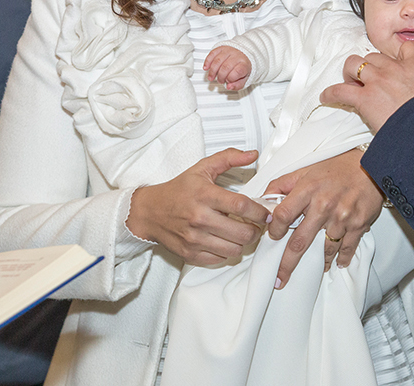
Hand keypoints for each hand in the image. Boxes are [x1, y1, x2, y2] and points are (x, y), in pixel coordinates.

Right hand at [126, 149, 270, 265]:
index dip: (260, 212)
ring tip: (239, 233)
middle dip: (255, 230)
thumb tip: (251, 154)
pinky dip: (226, 252)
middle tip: (255, 226)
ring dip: (242, 243)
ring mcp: (194, 238)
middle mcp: (200, 218)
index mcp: (205, 195)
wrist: (148, 211)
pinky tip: (223, 240)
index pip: (242, 206)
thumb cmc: (177, 191)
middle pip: (243, 233)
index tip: (265, 214)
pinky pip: (220, 259)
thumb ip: (229, 158)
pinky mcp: (190, 253)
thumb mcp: (202, 168)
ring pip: (234, 249)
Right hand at [204, 45, 251, 89]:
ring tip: (211, 77)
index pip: (238, 71)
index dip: (231, 79)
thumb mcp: (244, 78)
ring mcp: (229, 51)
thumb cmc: (242, 67)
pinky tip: (206, 68)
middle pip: (226, 67)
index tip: (228, 81)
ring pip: (217, 61)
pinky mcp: (221, 48)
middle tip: (220, 81)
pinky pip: (212, 53)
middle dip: (221, 77)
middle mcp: (237, 56)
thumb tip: (229, 87)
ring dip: (212, 71)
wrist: (244, 53)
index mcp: (244, 64)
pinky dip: (207, 62)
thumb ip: (237, 85)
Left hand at [262, 148, 383, 288]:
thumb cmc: (339, 167)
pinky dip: (341, 258)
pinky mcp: (358, 224)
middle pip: (299, 242)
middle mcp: (324, 205)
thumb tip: (265, 198)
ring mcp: (341, 217)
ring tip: (314, 268)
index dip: (275, 229)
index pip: (283, 215)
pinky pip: (347, 248)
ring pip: (324, 249)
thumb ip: (284, 183)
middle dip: (287, 264)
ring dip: (318, 262)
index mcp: (308, 190)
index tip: (274, 236)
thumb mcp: (307, 169)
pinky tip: (337, 262)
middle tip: (280, 278)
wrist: (372, 165)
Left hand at [319, 42, 413, 132]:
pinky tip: (327, 97)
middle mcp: (394, 69)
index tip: (397, 62)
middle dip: (371, 65)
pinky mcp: (364, 99)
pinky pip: (340, 91)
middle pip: (375, 56)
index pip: (406, 49)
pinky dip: (331, 93)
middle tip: (371, 78)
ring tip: (350, 83)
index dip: (399, 55)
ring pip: (354, 64)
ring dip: (350, 73)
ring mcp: (377, 81)